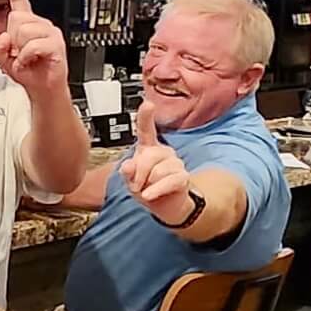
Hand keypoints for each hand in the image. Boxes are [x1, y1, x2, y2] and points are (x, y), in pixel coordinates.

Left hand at [0, 0, 68, 95]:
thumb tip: (3, 38)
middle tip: (20, 53)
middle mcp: (39, 24)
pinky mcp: (55, 43)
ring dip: (19, 50)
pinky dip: (26, 57)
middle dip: (12, 39)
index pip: (20, 0)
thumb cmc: (29, 72)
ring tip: (26, 59)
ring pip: (23, 31)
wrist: (43, 89)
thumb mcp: (3, 58)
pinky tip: (31, 62)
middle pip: (16, 18)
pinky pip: (32, 45)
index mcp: (27, 24)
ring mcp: (49, 32)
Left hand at [121, 104, 195, 226]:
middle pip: (148, 156)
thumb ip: (127, 172)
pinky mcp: (183, 177)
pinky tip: (149, 195)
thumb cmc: (147, 188)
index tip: (148, 104)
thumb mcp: (130, 181)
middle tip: (136, 185)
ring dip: (147, 185)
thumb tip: (128, 166)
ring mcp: (175, 163)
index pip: (146, 130)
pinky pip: (167, 182)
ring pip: (156, 171)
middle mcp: (163, 151)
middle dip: (138, 174)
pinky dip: (155, 191)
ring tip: (149, 189)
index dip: (146, 117)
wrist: (165, 205)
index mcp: (148, 148)